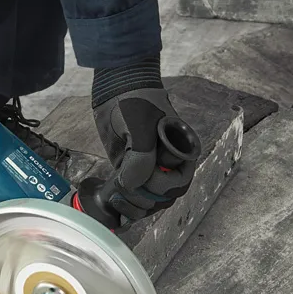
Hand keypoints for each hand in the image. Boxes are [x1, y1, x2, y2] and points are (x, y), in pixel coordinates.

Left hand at [92, 88, 197, 221]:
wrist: (117, 88)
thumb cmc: (135, 100)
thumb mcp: (140, 126)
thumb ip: (141, 157)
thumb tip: (134, 184)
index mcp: (182, 154)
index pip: (175, 186)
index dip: (156, 188)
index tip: (136, 178)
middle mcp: (169, 165)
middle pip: (162, 199)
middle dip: (142, 200)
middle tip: (121, 188)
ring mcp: (149, 169)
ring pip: (147, 202)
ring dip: (131, 205)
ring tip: (115, 194)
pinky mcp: (130, 171)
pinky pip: (131, 196)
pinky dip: (122, 203)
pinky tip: (110, 201)